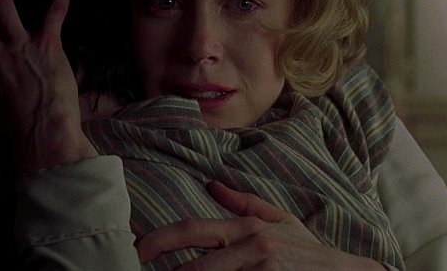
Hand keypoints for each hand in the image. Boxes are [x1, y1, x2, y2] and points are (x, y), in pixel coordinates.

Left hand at [136, 181, 384, 269]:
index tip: (137, 251)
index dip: (159, 240)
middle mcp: (251, 245)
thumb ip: (244, 203)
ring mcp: (261, 268)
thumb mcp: (281, 221)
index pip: (192, 230)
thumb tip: (211, 185)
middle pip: (193, 268)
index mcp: (248, 227)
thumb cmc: (309, 254)